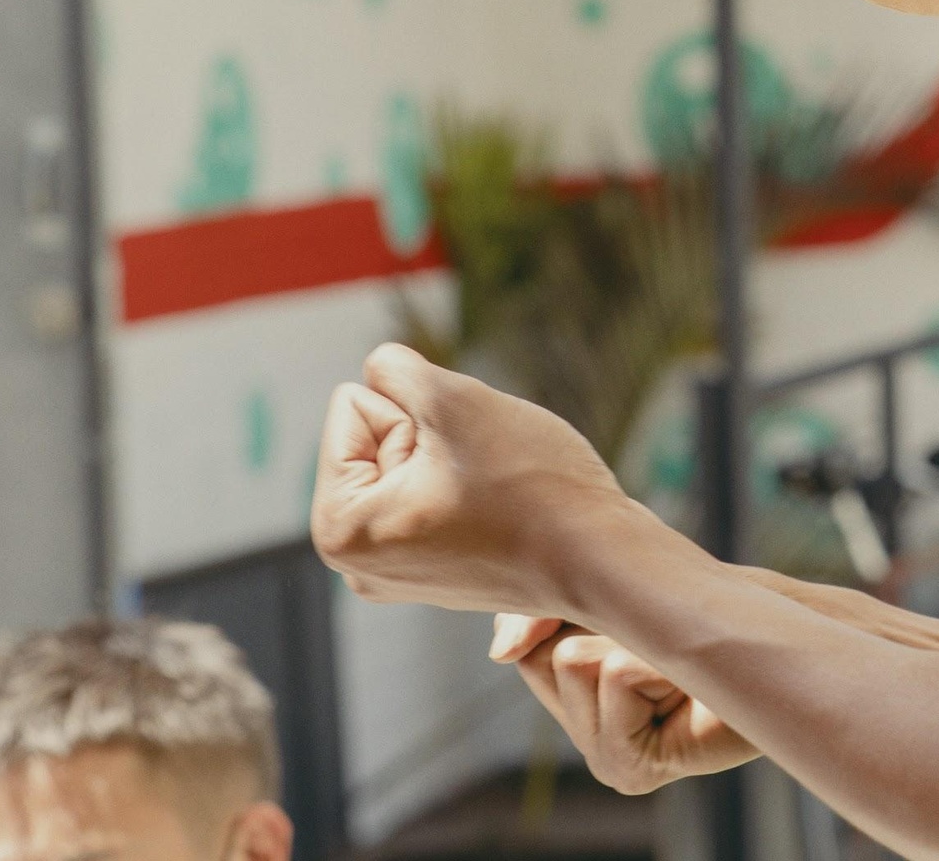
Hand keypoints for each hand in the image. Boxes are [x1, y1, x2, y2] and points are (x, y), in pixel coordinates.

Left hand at [311, 344, 633, 616]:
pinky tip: (500, 510)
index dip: (413, 413)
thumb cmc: (528, 483)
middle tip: (479, 475)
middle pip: (375, 435)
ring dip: (452, 456)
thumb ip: (396, 367)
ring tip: (491, 491)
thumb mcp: (451, 398)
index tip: (457, 458)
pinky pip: (434, 492)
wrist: (601, 556)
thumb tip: (380, 369)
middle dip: (430, 435)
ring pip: (410, 460)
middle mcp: (355, 565)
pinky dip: (468, 485)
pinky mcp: (436, 571)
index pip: (352, 404)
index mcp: (337, 529)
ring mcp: (397, 573)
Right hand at [491, 615, 758, 794]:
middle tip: (666, 650)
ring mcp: (606, 764)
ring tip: (681, 670)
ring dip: (641, 643)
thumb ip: (541, 617)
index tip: (635, 620)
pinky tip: (688, 690)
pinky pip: (616, 674)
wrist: (776, 644)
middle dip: (610, 628)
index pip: (525, 646)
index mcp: (576, 705)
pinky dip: (656, 661)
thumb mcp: (608, 598)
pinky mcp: (631, 771)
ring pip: (578, 660)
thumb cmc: (704, 614)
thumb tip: (498, 652)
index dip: (576, 611)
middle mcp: (586, 742)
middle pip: (547, 655)